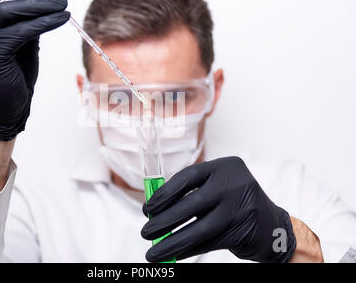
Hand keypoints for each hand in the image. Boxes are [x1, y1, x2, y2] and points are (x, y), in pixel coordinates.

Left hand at [141, 157, 295, 262]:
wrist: (274, 226)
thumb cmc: (235, 203)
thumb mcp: (219, 187)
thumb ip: (193, 192)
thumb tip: (155, 210)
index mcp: (225, 167)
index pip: (188, 176)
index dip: (164, 193)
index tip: (148, 207)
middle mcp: (234, 184)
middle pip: (190, 204)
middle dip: (163, 220)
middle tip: (146, 231)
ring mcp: (240, 208)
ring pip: (198, 229)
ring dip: (172, 243)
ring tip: (153, 252)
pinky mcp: (243, 232)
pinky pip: (207, 243)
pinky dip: (187, 250)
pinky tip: (174, 254)